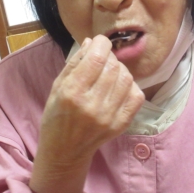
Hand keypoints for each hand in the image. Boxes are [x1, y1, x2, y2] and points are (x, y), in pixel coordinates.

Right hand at [30, 35, 144, 192]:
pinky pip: (137, 95)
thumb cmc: (57, 115)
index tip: (99, 42)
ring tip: (109, 73)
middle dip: (110, 56)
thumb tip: (92, 42)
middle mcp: (92, 105)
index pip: (97, 58)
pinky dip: (130, 86)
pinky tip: (118, 87)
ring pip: (127, 78)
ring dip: (120, 70)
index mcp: (72, 92)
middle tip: (102, 59)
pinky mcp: (121, 124)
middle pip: (113, 66)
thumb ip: (74, 63)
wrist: (65, 150)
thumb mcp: (57, 86)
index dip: (101, 44)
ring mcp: (109, 116)